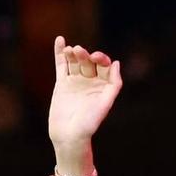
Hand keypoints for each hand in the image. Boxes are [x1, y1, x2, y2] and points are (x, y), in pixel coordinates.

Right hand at [48, 36, 122, 151]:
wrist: (69, 135)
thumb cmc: (90, 123)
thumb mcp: (105, 103)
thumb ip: (114, 84)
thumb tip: (116, 62)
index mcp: (103, 85)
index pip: (104, 65)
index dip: (100, 58)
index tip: (94, 58)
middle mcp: (90, 81)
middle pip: (88, 61)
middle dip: (84, 55)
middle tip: (79, 51)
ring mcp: (76, 81)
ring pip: (75, 61)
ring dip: (73, 53)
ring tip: (70, 50)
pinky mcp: (62, 83)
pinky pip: (61, 65)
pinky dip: (60, 53)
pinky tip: (60, 40)